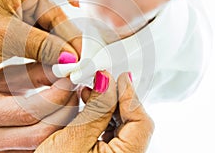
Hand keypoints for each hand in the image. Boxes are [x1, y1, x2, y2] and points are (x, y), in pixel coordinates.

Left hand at [0, 0, 81, 74]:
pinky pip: (44, 41)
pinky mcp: (23, 33)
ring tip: (67, 67)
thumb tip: (70, 56)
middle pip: (56, 10)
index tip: (75, 4)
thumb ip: (41, 45)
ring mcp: (24, 15)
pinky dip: (51, 54)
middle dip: (66, 35)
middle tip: (74, 59)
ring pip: (52, 30)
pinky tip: (56, 66)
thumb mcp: (5, 36)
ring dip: (60, 48)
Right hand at [0, 63, 78, 151]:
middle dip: (67, 108)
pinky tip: (60, 113)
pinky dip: (57, 130)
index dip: (59, 94)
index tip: (72, 78)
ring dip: (66, 120)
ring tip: (69, 98)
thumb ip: (37, 71)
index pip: (30, 110)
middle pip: (43, 132)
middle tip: (76, 88)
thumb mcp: (3, 73)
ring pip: (45, 143)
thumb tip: (69, 68)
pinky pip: (41, 147)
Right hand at [36, 71, 153, 152]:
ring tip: (90, 92)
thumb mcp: (73, 138)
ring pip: (122, 126)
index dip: (130, 96)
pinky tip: (88, 107)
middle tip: (101, 80)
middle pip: (133, 123)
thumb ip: (95, 109)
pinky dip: (101, 117)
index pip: (141, 122)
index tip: (119, 77)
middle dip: (117, 98)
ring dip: (107, 106)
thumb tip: (107, 81)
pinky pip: (110, 132)